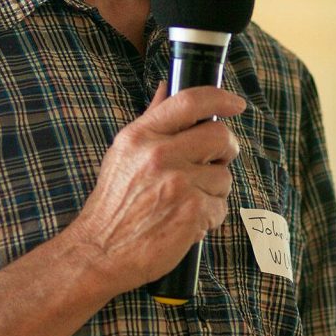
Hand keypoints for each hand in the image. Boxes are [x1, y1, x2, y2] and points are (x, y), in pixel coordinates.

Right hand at [70, 82, 245, 294]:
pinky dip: (210, 217)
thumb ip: (151, 118)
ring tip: (188, 202)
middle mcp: (159, 154)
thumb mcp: (123, 152)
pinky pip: (220, 206)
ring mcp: (177, 183)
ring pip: (224, 176)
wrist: (99, 250)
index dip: (220, 98)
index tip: (236, 104)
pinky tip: (187, 222)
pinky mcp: (192, 212)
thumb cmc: (114, 203)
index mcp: (142, 135)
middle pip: (219, 136)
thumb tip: (166, 85)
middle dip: (226, 149)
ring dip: (214, 191)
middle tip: (216, 162)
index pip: (190, 101)